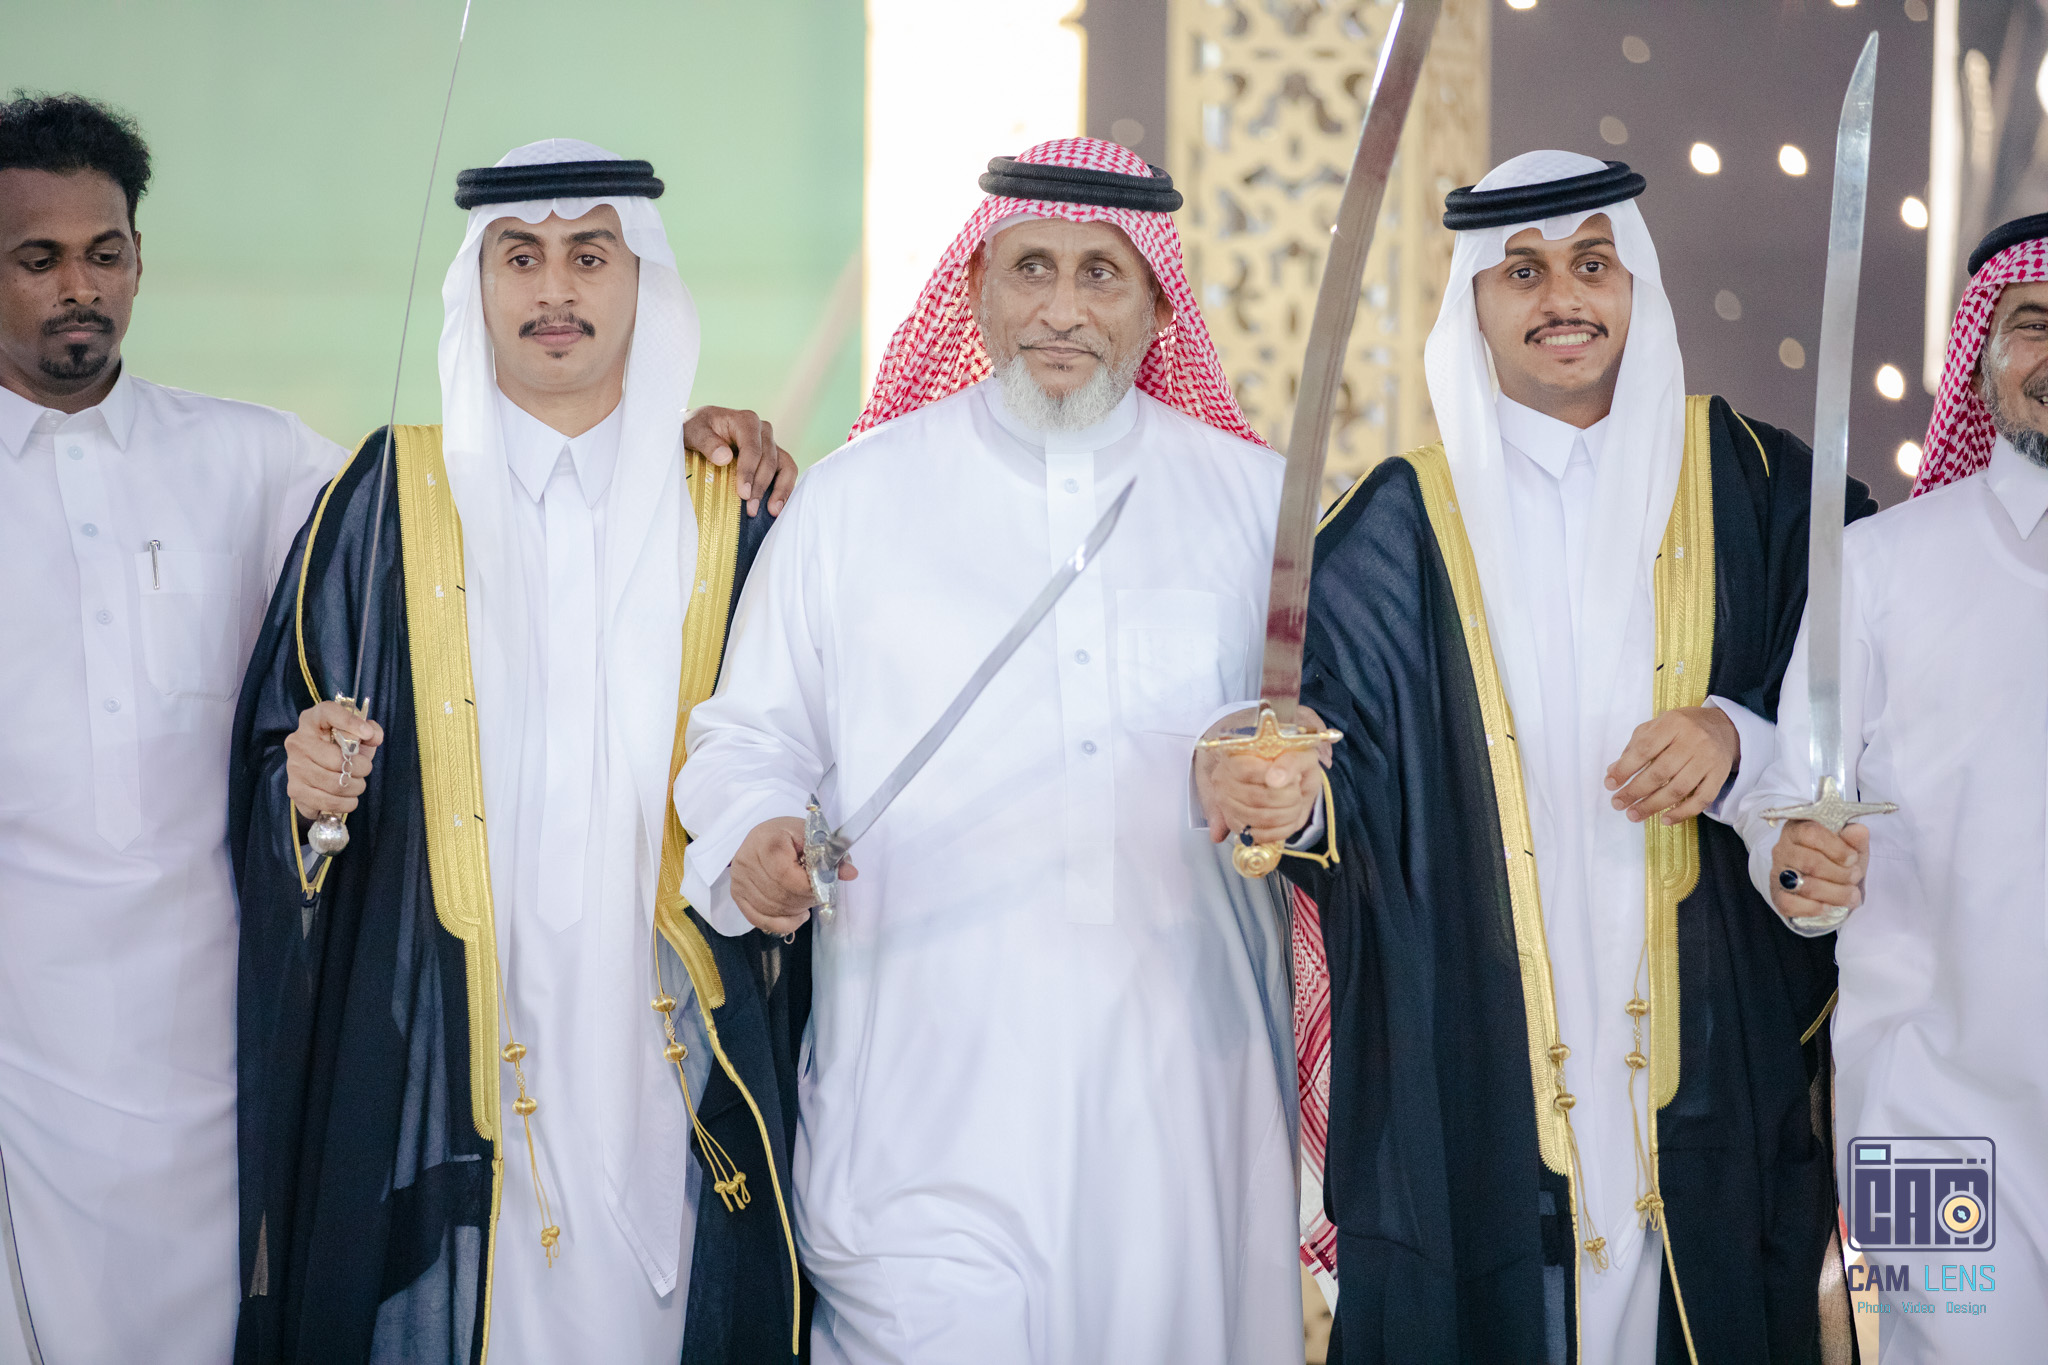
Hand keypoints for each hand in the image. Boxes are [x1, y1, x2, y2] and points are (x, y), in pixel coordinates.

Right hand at [285, 700, 384, 821]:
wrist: (318, 774)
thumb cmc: (340, 750)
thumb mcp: (356, 737)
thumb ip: (370, 732)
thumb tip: (373, 736)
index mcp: (312, 721)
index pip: (327, 712)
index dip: (349, 722)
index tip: (368, 735)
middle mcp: (298, 742)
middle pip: (337, 760)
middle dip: (361, 769)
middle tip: (364, 770)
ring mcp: (293, 767)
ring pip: (335, 784)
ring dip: (355, 788)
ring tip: (357, 785)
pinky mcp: (294, 790)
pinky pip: (327, 802)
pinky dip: (345, 804)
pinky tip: (348, 799)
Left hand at [684, 406, 797, 517]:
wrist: (701, 429)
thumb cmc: (697, 430)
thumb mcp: (694, 431)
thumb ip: (707, 442)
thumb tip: (725, 457)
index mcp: (746, 421)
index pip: (753, 449)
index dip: (749, 472)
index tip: (743, 494)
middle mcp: (763, 431)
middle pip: (769, 461)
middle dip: (761, 487)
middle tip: (751, 510)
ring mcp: (771, 445)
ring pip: (785, 467)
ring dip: (780, 491)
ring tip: (773, 511)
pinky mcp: (775, 458)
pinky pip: (787, 473)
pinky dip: (785, 490)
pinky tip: (777, 507)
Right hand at [729, 816, 858, 935]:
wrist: (765, 835)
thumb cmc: (790, 835)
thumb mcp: (813, 837)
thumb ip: (832, 856)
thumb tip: (850, 873)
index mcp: (766, 842)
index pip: (787, 877)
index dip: (808, 887)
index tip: (822, 884)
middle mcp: (746, 861)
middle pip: (780, 895)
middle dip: (805, 899)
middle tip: (818, 893)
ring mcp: (738, 879)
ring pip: (771, 909)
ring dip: (795, 910)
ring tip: (808, 900)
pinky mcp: (736, 894)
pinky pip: (759, 919)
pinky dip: (782, 924)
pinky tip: (797, 916)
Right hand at [1194, 706, 1330, 846]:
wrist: (1295, 780)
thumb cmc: (1294, 766)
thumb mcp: (1300, 754)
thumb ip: (1290, 762)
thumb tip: (1274, 779)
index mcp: (1234, 758)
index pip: (1248, 771)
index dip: (1276, 778)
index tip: (1295, 777)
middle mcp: (1223, 781)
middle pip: (1256, 798)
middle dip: (1288, 800)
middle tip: (1298, 793)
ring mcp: (1227, 806)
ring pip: (1259, 818)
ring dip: (1288, 815)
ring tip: (1295, 804)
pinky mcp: (1236, 825)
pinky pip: (1258, 836)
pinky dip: (1281, 831)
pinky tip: (1289, 820)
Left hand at [1604, 704, 1737, 824]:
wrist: (1723, 727)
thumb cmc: (1682, 729)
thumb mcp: (1657, 727)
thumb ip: (1634, 747)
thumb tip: (1612, 772)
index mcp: (1673, 724)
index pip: (1645, 749)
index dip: (1625, 768)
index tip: (1610, 784)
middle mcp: (1693, 740)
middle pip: (1660, 772)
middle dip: (1635, 791)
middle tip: (1618, 804)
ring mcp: (1708, 759)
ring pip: (1679, 788)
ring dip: (1653, 805)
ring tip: (1634, 815)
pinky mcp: (1720, 776)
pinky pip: (1702, 800)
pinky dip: (1682, 813)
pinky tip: (1664, 819)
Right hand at [1769, 820, 1868, 919]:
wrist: (1831, 884)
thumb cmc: (1838, 861)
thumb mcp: (1851, 847)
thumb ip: (1855, 838)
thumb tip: (1857, 831)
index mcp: (1797, 830)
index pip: (1811, 833)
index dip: (1836, 848)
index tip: (1853, 858)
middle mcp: (1782, 849)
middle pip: (1809, 862)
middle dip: (1839, 873)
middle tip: (1855, 877)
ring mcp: (1777, 873)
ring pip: (1803, 885)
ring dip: (1834, 893)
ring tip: (1851, 895)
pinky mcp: (1777, 895)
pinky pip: (1789, 903)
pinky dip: (1813, 908)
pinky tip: (1828, 907)